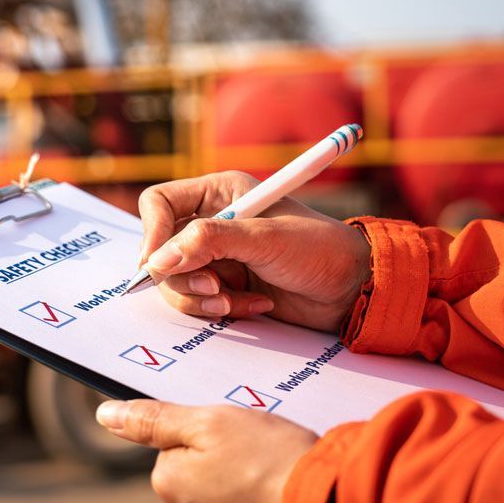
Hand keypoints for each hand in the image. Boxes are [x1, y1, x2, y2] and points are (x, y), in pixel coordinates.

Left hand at [96, 399, 317, 502]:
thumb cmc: (271, 460)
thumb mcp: (209, 422)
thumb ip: (154, 419)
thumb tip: (107, 414)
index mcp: (169, 485)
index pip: (173, 441)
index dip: (205, 425)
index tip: (232, 427)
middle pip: (198, 465)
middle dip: (225, 450)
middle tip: (259, 441)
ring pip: (226, 486)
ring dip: (247, 472)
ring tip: (276, 462)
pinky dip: (265, 493)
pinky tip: (285, 482)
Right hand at [138, 171, 370, 331]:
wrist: (351, 289)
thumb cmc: (318, 250)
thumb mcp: (265, 239)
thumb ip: (209, 242)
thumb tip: (157, 261)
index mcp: (219, 193)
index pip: (159, 204)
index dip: (152, 232)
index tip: (156, 263)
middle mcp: (211, 222)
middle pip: (160, 250)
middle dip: (183, 276)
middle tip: (214, 287)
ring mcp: (216, 257)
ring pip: (175, 282)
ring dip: (201, 298)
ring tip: (235, 300)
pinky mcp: (225, 286)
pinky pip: (198, 303)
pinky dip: (221, 309)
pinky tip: (255, 304)